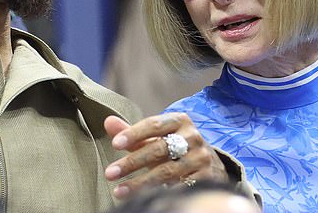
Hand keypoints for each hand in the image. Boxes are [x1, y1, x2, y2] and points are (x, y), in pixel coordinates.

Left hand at [104, 112, 226, 198]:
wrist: (209, 163)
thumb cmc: (175, 147)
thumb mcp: (156, 138)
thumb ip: (133, 133)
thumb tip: (108, 122)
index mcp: (179, 120)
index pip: (154, 124)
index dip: (134, 134)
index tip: (115, 144)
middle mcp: (192, 137)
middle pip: (159, 149)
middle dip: (132, 162)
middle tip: (110, 173)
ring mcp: (200, 158)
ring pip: (167, 172)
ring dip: (140, 183)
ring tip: (119, 191)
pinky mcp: (206, 178)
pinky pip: (180, 187)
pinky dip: (160, 191)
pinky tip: (145, 197)